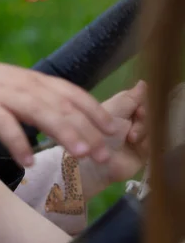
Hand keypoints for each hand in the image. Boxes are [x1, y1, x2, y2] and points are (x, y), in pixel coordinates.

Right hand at [0, 58, 116, 167]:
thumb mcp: (17, 89)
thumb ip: (43, 101)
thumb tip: (76, 122)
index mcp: (34, 80)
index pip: (71, 92)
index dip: (94, 110)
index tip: (114, 130)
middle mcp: (22, 83)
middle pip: (60, 105)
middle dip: (85, 129)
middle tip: (103, 154)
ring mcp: (2, 93)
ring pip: (38, 111)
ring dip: (62, 132)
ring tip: (79, 154)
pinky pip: (2, 125)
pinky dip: (17, 142)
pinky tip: (28, 161)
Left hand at [78, 80, 148, 199]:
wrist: (90, 160)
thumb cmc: (95, 131)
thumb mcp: (112, 111)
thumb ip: (128, 98)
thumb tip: (143, 83)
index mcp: (119, 112)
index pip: (138, 102)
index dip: (140, 102)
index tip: (138, 105)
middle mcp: (129, 124)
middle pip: (146, 115)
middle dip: (143, 115)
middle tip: (138, 116)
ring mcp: (136, 139)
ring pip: (150, 129)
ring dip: (143, 129)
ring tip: (132, 136)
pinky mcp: (141, 154)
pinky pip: (151, 144)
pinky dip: (145, 142)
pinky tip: (136, 143)